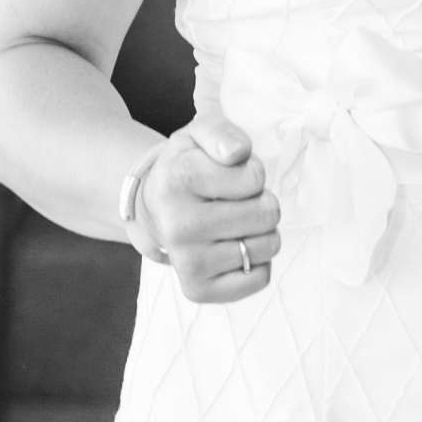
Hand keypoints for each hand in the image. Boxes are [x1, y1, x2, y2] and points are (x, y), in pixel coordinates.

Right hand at [139, 113, 280, 304]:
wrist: (154, 207)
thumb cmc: (187, 166)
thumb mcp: (199, 133)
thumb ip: (221, 131)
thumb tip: (237, 152)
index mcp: (178, 179)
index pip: (255, 176)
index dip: (251, 171)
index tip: (229, 173)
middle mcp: (178, 225)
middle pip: (266, 213)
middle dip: (260, 201)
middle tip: (235, 200)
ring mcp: (186, 261)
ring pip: (267, 246)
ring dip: (261, 231)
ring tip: (234, 222)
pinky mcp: (197, 289)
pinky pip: (259, 278)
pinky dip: (257, 263)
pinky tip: (232, 247)